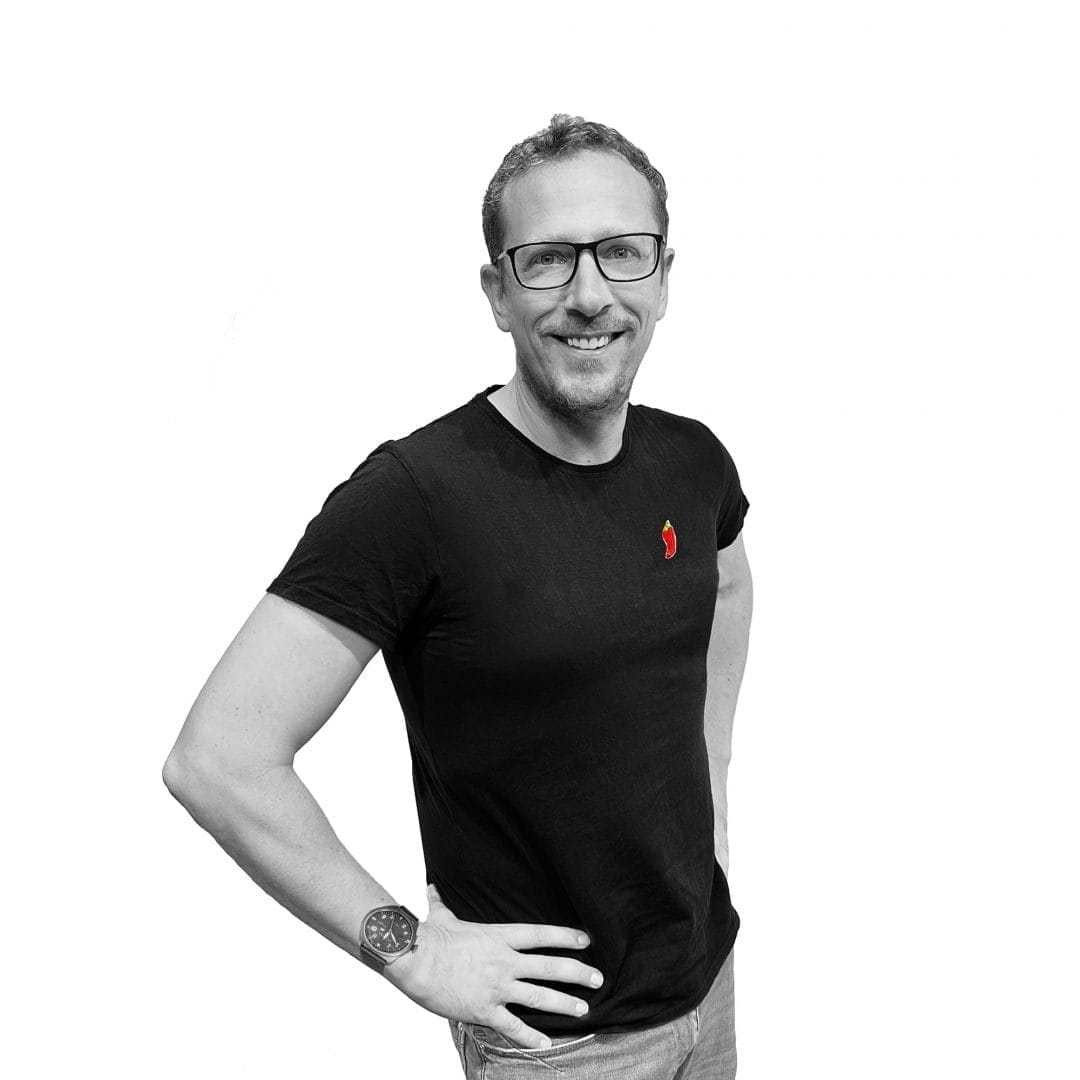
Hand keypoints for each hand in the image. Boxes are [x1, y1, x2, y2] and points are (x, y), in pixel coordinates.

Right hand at [383, 883, 603, 1049]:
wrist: (414, 960)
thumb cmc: (429, 937)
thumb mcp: (441, 916)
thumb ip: (442, 903)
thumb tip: (432, 887)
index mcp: (499, 937)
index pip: (541, 935)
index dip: (566, 937)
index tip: (586, 940)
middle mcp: (504, 962)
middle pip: (549, 966)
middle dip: (577, 972)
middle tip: (598, 978)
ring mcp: (496, 987)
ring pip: (539, 997)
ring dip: (564, 1003)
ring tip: (583, 1008)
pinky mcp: (484, 1010)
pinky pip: (512, 1026)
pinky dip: (531, 1036)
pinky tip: (546, 1043)